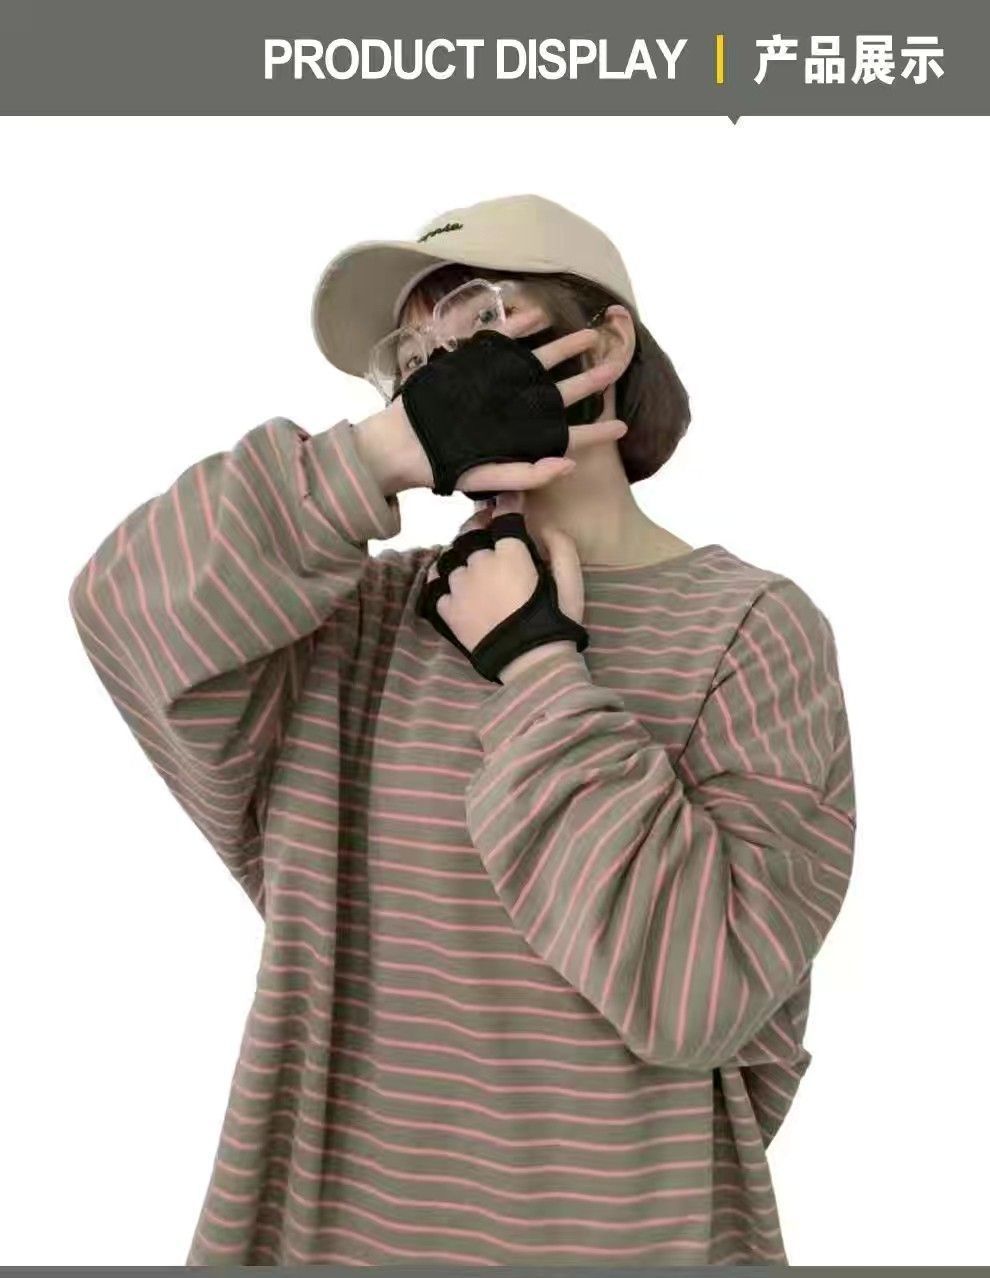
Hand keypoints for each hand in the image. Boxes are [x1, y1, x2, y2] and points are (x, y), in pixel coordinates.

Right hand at [356, 312, 627, 495]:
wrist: (405, 445)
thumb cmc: (447, 465)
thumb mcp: (490, 478)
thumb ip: (528, 474)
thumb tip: (570, 466)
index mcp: (525, 437)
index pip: (569, 434)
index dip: (597, 431)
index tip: (624, 427)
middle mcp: (517, 410)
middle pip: (563, 393)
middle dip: (591, 380)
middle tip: (618, 365)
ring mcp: (499, 386)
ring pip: (541, 363)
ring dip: (566, 349)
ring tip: (590, 336)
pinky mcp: (477, 367)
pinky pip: (503, 342)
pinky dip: (521, 326)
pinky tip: (540, 315)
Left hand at [424, 492, 585, 680]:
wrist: (529, 665)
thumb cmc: (555, 622)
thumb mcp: (572, 583)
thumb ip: (562, 548)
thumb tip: (546, 527)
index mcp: (510, 554)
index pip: (503, 516)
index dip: (506, 504)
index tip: (509, 501)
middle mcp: (478, 564)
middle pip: (471, 532)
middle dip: (479, 523)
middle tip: (486, 524)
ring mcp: (458, 586)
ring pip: (451, 556)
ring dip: (461, 552)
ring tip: (469, 556)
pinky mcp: (446, 609)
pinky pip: (435, 584)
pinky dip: (442, 578)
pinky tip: (453, 580)